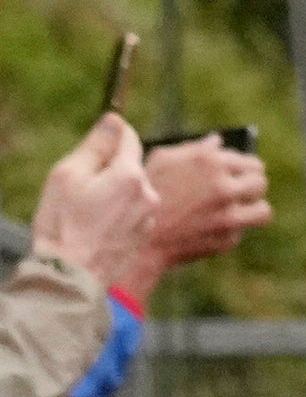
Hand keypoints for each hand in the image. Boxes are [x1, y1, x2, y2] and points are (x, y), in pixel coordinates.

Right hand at [29, 114, 158, 291]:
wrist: (72, 275)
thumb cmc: (63, 223)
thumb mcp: (68, 175)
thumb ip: (95, 146)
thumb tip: (114, 121)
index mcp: (130, 175)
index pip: (129, 139)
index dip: (113, 135)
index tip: (101, 138)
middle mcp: (149, 193)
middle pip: (132, 166)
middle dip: (111, 169)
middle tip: (84, 187)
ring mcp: (151, 216)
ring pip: (134, 190)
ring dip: (117, 192)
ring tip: (89, 211)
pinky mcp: (147, 233)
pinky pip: (135, 211)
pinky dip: (120, 212)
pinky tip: (99, 225)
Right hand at [139, 136, 271, 289]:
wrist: (133, 238)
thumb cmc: (142, 193)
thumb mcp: (161, 160)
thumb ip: (193, 149)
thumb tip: (217, 141)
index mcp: (210, 162)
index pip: (251, 162)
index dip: (247, 168)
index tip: (245, 172)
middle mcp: (224, 188)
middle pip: (261, 183)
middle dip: (252, 186)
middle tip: (244, 189)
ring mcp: (228, 216)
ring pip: (263, 211)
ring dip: (252, 210)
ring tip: (238, 210)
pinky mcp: (226, 240)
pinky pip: (238, 233)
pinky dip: (226, 232)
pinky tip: (208, 228)